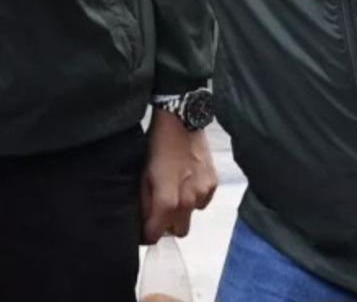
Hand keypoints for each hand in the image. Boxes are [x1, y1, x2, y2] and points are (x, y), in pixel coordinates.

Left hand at [140, 109, 217, 242]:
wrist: (181, 121)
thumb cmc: (157, 145)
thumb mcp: (143, 174)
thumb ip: (144, 202)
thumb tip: (143, 222)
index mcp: (167, 201)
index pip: (155, 235)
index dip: (147, 234)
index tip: (144, 228)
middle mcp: (188, 202)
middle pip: (179, 232)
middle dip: (168, 225)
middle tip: (160, 210)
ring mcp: (203, 193)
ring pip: (192, 215)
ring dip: (183, 209)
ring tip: (175, 188)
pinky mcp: (213, 184)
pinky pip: (203, 201)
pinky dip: (195, 196)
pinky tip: (188, 180)